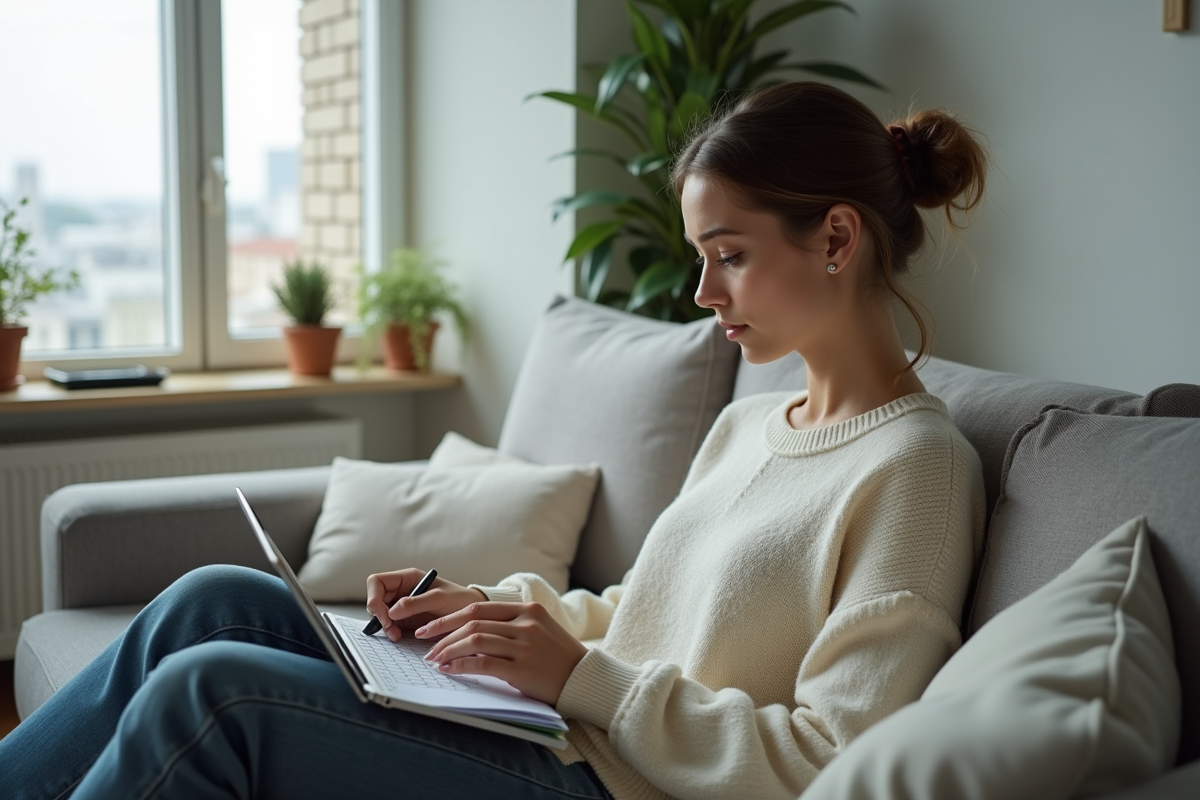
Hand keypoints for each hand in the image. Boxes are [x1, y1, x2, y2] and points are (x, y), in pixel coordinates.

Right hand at [365, 569, 486, 642]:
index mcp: (407, 578)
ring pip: (380, 613)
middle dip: (379, 615)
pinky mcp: (405, 620)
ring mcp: (402, 606)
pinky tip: (399, 636)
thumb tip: (391, 611)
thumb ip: (415, 603)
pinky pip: (389, 624)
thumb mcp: (439, 599)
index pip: (376, 582)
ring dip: (384, 625)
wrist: (471, 615)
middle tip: (391, 629)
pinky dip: (390, 631)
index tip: (385, 614)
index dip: (374, 597)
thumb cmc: (459, 600)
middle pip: (375, 599)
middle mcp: (401, 590)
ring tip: (397, 635)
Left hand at [417, 601, 586, 705]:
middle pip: (473, 622)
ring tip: (434, 659)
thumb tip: (468, 634)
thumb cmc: (557, 657)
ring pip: (474, 640)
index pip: (479, 607)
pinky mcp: (523, 668)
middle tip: (424, 643)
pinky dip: (461, 666)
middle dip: (442, 633)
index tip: (430, 626)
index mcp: (528, 609)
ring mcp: (525, 645)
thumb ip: (510, 625)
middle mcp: (526, 623)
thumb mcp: (538, 630)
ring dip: (448, 650)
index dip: (450, 617)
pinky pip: (483, 663)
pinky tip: (450, 670)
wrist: (584, 678)